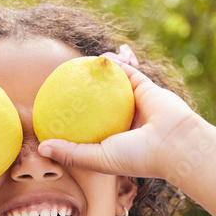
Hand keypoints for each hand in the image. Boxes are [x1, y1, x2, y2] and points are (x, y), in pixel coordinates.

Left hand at [37, 62, 212, 182]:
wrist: (175, 143)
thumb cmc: (137, 156)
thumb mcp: (98, 158)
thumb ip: (71, 153)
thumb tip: (40, 148)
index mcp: (113, 141)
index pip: (87, 129)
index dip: (69, 121)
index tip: (50, 113)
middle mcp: (123, 122)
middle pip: (96, 105)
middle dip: (80, 95)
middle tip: (58, 87)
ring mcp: (134, 103)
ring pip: (110, 86)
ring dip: (94, 75)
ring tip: (73, 66)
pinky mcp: (145, 87)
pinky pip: (126, 71)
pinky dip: (113, 63)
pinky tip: (94, 57)